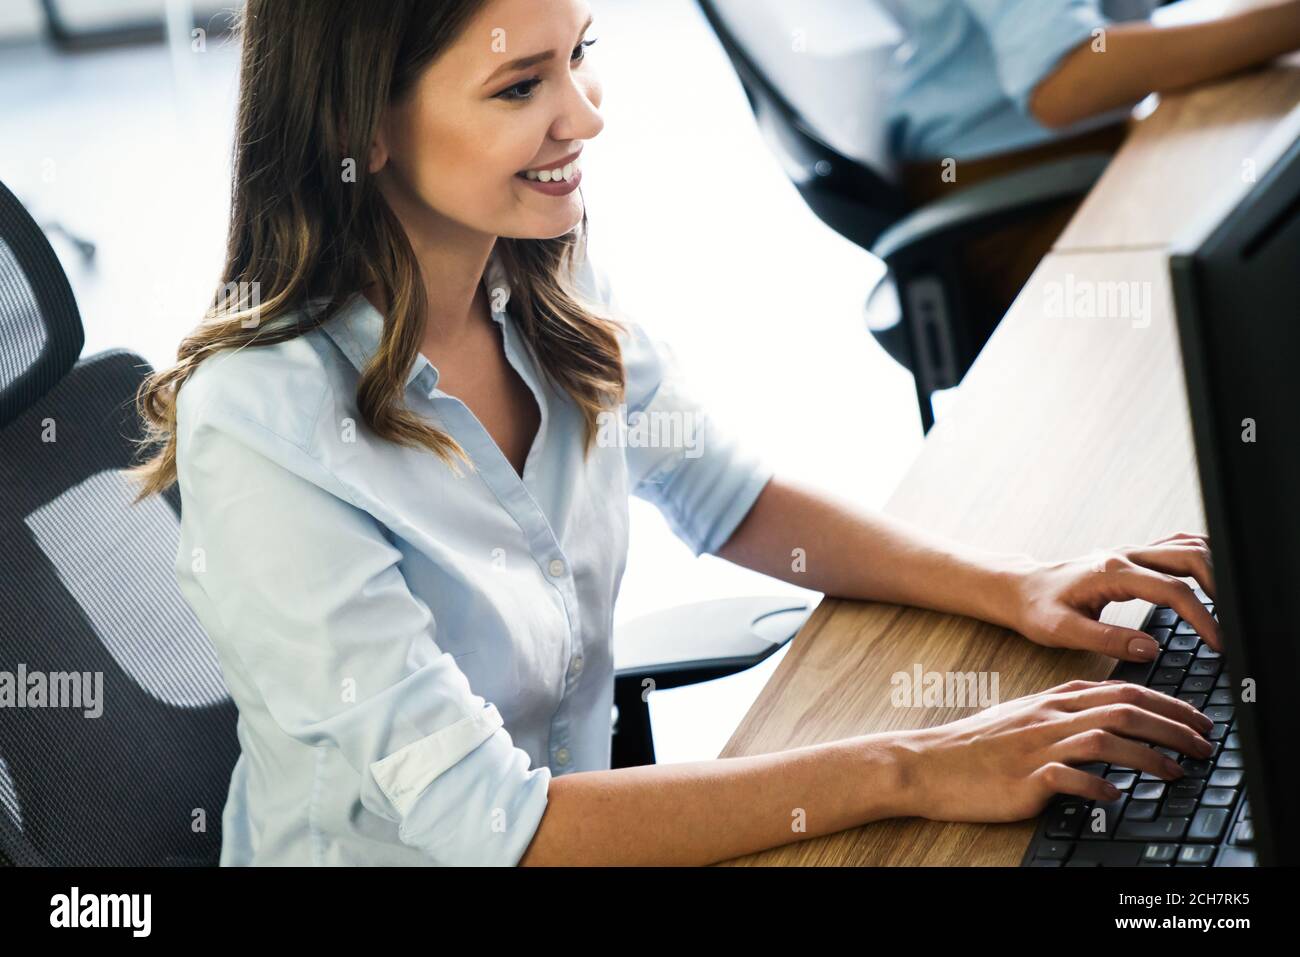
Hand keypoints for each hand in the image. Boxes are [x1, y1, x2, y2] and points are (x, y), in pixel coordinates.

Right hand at [897, 679, 1214, 822]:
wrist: (926, 763)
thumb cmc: (974, 746)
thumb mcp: (1023, 719)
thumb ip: (1063, 715)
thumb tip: (1106, 723)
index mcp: (1053, 701)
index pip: (1123, 691)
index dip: (1168, 705)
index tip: (1196, 720)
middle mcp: (1050, 717)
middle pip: (1125, 710)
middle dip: (1174, 726)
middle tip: (1204, 744)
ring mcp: (1038, 746)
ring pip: (1106, 738)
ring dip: (1150, 755)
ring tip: (1177, 771)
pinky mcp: (1025, 777)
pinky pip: (1070, 778)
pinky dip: (1099, 786)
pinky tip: (1117, 796)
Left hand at [1010, 533, 1218, 661]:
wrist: (1021, 589)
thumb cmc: (1038, 610)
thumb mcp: (1062, 631)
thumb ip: (1106, 640)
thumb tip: (1150, 649)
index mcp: (1112, 573)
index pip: (1173, 591)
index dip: (1202, 618)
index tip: (1220, 644)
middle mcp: (1126, 555)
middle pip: (1191, 556)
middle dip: (1220, 587)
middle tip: (1232, 624)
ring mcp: (1131, 552)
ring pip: (1187, 546)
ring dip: (1214, 569)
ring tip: (1229, 606)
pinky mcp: (1134, 556)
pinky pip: (1176, 548)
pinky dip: (1201, 559)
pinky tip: (1212, 582)